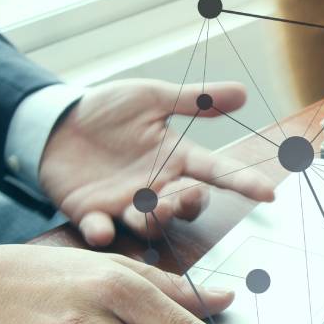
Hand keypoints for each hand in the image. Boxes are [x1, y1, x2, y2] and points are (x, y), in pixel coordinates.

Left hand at [38, 79, 275, 246]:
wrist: (55, 121)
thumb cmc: (107, 109)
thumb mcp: (152, 97)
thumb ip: (195, 99)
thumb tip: (243, 92)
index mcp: (174, 159)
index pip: (216, 172)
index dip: (242, 182)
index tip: (268, 193)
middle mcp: (155, 187)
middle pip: (185, 206)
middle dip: (189, 205)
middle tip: (188, 195)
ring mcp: (123, 204)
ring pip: (148, 224)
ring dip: (152, 220)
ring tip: (148, 208)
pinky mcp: (90, 212)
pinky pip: (99, 229)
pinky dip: (101, 232)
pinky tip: (101, 227)